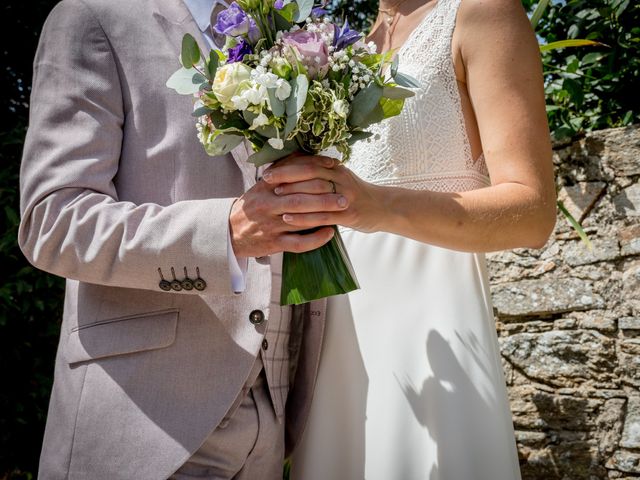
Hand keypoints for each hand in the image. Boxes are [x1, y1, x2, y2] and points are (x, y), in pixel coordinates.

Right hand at [229, 154, 348, 257]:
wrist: (229, 233)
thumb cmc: (252, 206)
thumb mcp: (261, 185)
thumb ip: (281, 170)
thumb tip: (303, 152)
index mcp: (266, 188)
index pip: (292, 174)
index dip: (315, 169)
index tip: (334, 166)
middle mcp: (268, 205)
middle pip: (300, 198)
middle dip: (325, 196)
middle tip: (344, 196)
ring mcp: (271, 225)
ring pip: (301, 220)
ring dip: (324, 215)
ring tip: (342, 210)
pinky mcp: (274, 244)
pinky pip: (298, 243)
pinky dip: (315, 239)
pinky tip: (329, 233)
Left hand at [265, 154, 386, 233]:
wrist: (384, 208)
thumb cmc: (356, 194)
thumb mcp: (340, 177)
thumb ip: (321, 172)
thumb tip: (295, 166)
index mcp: (336, 168)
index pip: (308, 162)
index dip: (287, 164)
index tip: (269, 168)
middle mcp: (340, 179)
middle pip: (308, 173)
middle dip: (285, 176)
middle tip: (266, 181)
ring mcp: (344, 196)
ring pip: (314, 193)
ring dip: (291, 195)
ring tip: (273, 198)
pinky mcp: (347, 214)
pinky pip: (321, 215)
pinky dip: (303, 217)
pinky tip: (288, 219)